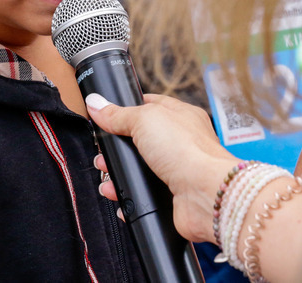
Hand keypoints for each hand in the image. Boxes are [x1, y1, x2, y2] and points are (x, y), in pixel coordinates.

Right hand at [86, 92, 239, 242]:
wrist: (205, 193)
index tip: (107, 114)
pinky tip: (119, 196)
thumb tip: (96, 104)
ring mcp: (177, 170)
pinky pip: (144, 195)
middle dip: (117, 149)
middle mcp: (180, 142)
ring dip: (118, 175)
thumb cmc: (188, 151)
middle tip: (103, 154)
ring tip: (106, 178)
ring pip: (139, 170)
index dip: (128, 109)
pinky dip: (128, 198)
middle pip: (140, 141)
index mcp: (180, 116)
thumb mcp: (145, 120)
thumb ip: (118, 114)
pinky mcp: (172, 196)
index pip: (150, 105)